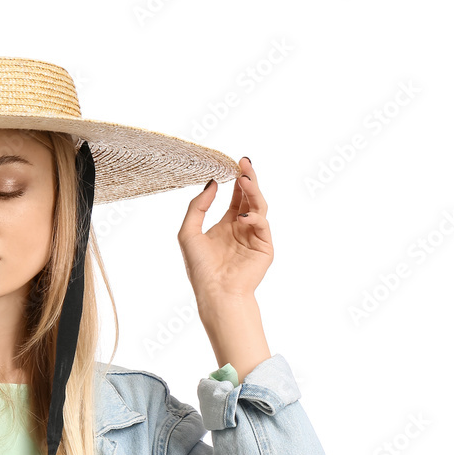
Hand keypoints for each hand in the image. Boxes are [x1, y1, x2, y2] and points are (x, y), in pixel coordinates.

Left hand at [176, 157, 272, 305]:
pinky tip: (242, 217)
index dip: (236, 181)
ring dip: (253, 191)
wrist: (214, 292)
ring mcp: (255, 236)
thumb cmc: (200, 268)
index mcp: (227, 226)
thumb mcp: (188, 233)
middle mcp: (242, 229)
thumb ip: (197, 207)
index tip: (233, 164)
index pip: (237, 198)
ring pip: (259, 206)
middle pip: (250, 197)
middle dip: (248, 179)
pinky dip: (254, 217)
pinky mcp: (265, 246)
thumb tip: (211, 184)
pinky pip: (262, 225)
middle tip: (244, 162)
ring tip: (244, 178)